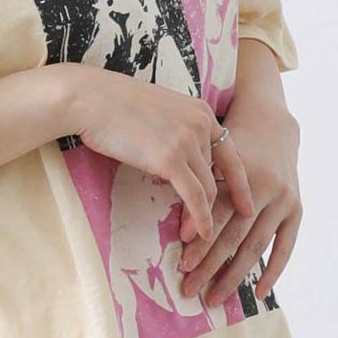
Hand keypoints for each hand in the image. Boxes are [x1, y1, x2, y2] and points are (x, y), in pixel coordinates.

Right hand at [66, 64, 254, 241]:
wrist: (90, 99)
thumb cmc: (113, 104)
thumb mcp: (158, 112)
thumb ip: (175, 131)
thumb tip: (176, 160)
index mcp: (200, 111)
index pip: (230, 152)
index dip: (240, 181)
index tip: (247, 202)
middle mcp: (201, 124)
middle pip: (218, 175)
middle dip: (217, 205)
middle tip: (215, 230)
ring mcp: (188, 141)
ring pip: (209, 189)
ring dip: (204, 218)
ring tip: (198, 239)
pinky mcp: (170, 159)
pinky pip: (195, 196)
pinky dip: (201, 219)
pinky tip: (201, 234)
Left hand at [177, 95, 301, 306]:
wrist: (272, 125)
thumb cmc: (233, 143)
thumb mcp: (217, 157)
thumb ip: (202, 188)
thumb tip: (182, 232)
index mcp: (244, 173)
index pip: (219, 215)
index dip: (201, 241)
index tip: (182, 264)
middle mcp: (267, 189)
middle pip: (235, 236)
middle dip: (210, 266)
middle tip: (189, 289)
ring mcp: (285, 201)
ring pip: (256, 247)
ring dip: (234, 276)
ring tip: (213, 298)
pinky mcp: (297, 210)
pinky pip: (285, 247)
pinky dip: (272, 272)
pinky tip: (257, 294)